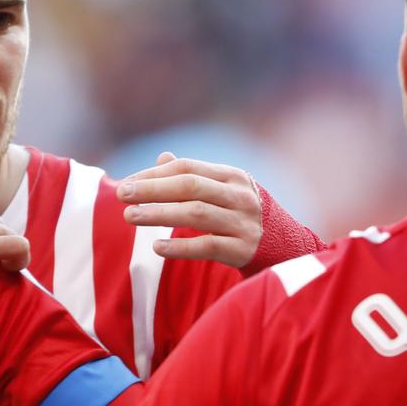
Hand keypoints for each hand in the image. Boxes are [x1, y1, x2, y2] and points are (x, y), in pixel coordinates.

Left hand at [118, 153, 261, 267]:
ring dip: (158, 215)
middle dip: (152, 189)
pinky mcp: (243, 249)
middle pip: (189, 186)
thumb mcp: (224, 189)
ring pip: (196, 214)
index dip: (154, 174)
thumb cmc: (241, 214)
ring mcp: (243, 222)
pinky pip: (207, 246)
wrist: (285, 247)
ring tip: (129, 216)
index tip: (127, 182)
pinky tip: (156, 247)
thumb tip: (162, 156)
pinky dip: (180, 246)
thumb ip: (194, 175)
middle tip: (121, 195)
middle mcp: (239, 195)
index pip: (187, 168)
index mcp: (231, 175)